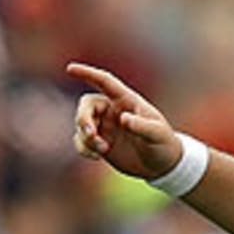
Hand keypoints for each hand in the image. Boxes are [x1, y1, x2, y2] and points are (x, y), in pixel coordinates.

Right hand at [67, 62, 180, 179]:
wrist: (161, 164)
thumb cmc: (163, 143)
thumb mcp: (158, 134)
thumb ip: (142, 126)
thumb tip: (123, 119)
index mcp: (127, 101)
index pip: (105, 82)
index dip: (88, 74)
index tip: (70, 68)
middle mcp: (113, 110)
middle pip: (87, 105)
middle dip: (83, 118)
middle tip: (91, 133)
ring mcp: (104, 126)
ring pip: (81, 124)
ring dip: (86, 137)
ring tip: (103, 150)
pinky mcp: (99, 142)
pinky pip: (81, 141)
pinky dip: (83, 148)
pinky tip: (97, 157)